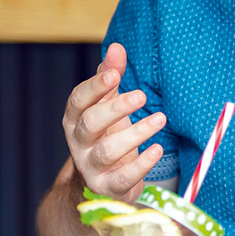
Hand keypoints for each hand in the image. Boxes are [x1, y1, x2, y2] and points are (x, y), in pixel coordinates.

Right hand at [61, 43, 165, 203]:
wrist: (102, 183)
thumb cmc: (107, 135)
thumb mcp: (107, 105)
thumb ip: (110, 76)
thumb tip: (117, 47)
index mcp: (74, 120)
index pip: (78, 100)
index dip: (95, 86)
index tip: (115, 74)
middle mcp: (78, 144)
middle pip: (90, 124)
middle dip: (115, 108)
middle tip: (141, 95)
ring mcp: (91, 167)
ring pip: (107, 151)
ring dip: (135, 134)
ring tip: (160, 119)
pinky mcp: (107, 188)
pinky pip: (123, 179)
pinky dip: (141, 165)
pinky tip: (157, 150)